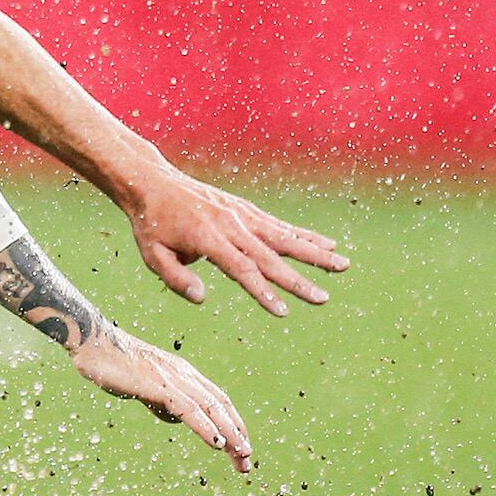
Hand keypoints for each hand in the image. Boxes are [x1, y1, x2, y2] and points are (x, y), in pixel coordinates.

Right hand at [70, 324, 253, 473]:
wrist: (92, 343)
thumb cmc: (113, 363)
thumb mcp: (144, 386)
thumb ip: (162, 401)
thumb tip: (176, 419)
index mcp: (184, 373)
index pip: (218, 400)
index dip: (233, 424)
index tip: (240, 448)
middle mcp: (184, 374)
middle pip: (221, 406)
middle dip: (238, 435)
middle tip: (247, 461)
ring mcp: (173, 378)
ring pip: (211, 408)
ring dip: (230, 434)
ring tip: (241, 455)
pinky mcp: (159, 385)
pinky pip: (189, 409)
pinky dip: (206, 427)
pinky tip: (217, 443)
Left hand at [122, 169, 347, 315]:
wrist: (154, 184)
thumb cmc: (151, 225)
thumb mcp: (152, 255)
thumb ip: (176, 278)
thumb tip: (202, 298)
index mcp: (208, 239)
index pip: (241, 270)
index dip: (263, 291)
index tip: (283, 311)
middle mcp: (230, 226)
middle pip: (269, 257)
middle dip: (298, 280)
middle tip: (323, 298)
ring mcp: (242, 216)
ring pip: (283, 237)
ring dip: (314, 253)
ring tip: (343, 266)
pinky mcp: (246, 210)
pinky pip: (279, 225)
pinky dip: (304, 234)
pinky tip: (327, 244)